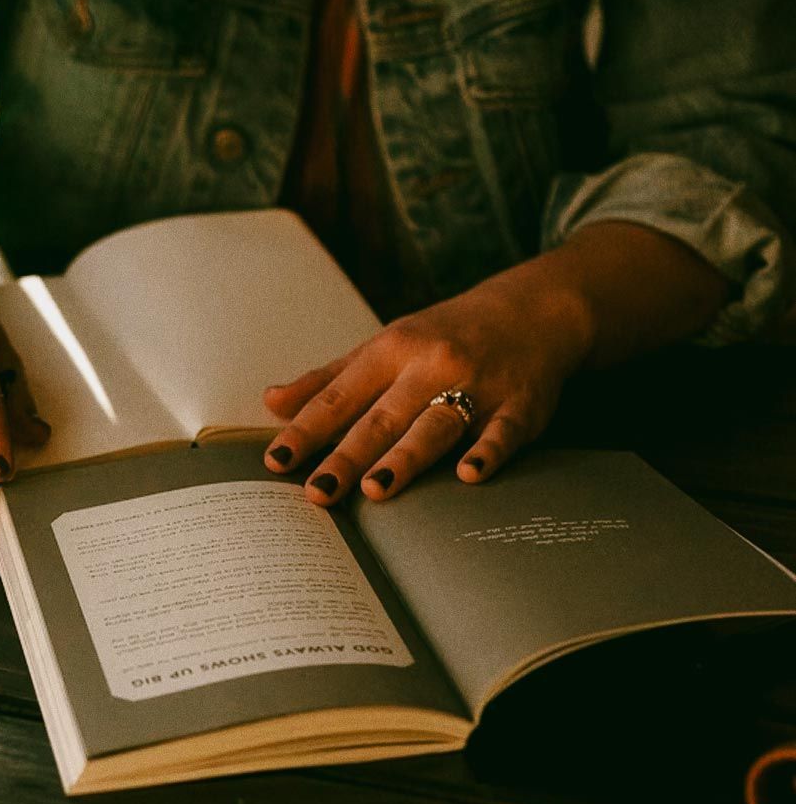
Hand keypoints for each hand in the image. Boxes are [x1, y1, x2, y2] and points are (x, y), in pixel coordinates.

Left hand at [260, 264, 596, 504]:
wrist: (532, 311)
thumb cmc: (443, 336)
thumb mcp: (383, 347)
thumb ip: (328, 379)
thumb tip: (272, 402)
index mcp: (392, 351)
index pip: (339, 396)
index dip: (306, 429)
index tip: (276, 460)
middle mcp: (431, 366)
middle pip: (382, 417)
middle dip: (348, 455)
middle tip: (318, 492)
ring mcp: (477, 387)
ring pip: (435, 425)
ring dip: (406, 457)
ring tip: (376, 489)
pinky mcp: (520, 406)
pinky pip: (502, 432)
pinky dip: (488, 452)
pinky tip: (469, 475)